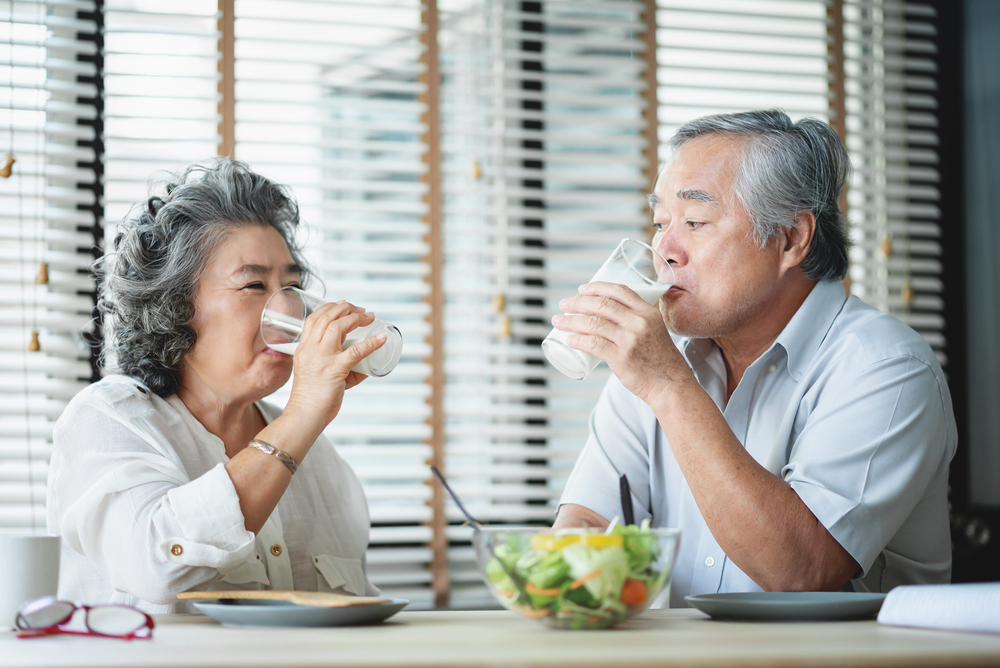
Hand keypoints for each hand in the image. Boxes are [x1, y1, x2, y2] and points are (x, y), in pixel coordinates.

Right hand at [283, 301, 386, 430]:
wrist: (305, 415)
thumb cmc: (312, 398)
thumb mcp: (319, 375)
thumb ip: (340, 368)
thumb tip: (367, 367)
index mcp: (304, 349)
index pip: (314, 318)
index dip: (330, 307)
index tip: (344, 306)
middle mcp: (310, 349)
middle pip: (327, 317)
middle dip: (346, 308)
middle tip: (361, 309)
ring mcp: (322, 358)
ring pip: (338, 327)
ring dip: (357, 318)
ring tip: (369, 317)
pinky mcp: (335, 370)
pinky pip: (356, 352)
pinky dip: (371, 343)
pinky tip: (381, 338)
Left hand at [553, 282, 690, 404]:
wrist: (670, 384)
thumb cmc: (660, 359)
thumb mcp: (655, 329)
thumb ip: (636, 319)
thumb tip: (608, 314)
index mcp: (648, 312)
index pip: (618, 291)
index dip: (596, 287)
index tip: (581, 290)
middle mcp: (639, 322)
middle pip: (601, 304)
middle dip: (577, 302)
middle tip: (564, 305)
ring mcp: (630, 339)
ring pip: (593, 323)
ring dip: (570, 320)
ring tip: (559, 321)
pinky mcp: (621, 357)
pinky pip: (592, 344)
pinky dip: (577, 340)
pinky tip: (569, 339)